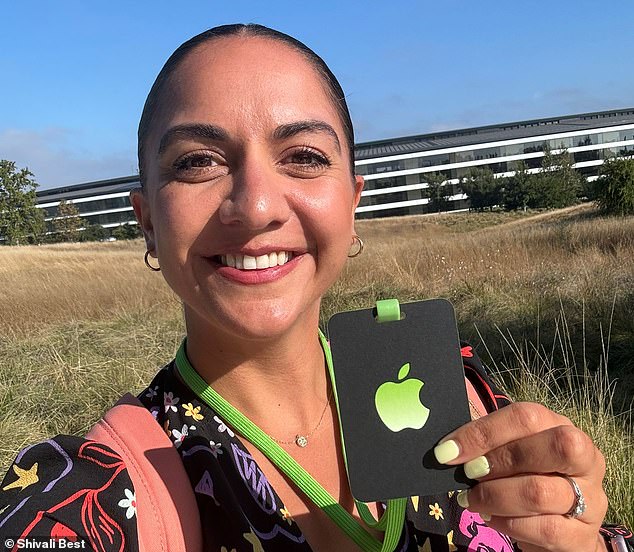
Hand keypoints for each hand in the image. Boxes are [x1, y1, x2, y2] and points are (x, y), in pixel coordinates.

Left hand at [434, 402, 608, 551]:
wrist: (559, 527)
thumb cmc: (525, 477)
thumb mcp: (509, 451)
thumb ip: (486, 442)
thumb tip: (446, 445)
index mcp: (561, 426)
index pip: (527, 417)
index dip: (483, 432)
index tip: (448, 451)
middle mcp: (586, 457)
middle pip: (552, 447)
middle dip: (499, 460)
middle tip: (468, 474)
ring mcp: (591, 497)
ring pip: (540, 492)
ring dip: (495, 496)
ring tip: (472, 500)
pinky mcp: (584, 536)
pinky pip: (545, 529)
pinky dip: (508, 524)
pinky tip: (491, 518)